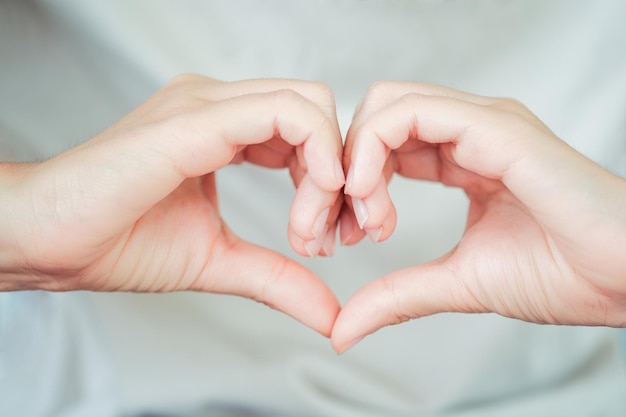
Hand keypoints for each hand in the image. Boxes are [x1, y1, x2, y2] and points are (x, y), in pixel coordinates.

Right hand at [0, 75, 344, 335]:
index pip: (306, 130)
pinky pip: (283, 114)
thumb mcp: (220, 260)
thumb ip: (279, 277)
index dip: (334, 179)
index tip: (332, 236)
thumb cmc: (120, 241)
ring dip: (332, 169)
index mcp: (225, 127)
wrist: (50, 243)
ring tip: (312, 230)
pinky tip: (313, 199)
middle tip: (337, 233)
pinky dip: (317, 153)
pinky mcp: (196, 119)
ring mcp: (206, 104)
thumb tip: (330, 313)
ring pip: (310, 105)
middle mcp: (219, 105)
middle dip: (344, 173)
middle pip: (318, 112)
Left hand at [332, 81, 625, 351]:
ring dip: (354, 158)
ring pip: (386, 105)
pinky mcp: (494, 127)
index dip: (351, 184)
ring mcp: (482, 122)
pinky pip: (409, 113)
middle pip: (376, 118)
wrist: (623, 279)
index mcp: (464, 156)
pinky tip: (370, 196)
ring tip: (362, 214)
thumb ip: (396, 295)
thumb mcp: (455, 282)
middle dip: (341, 167)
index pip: (385, 145)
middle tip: (342, 225)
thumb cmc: (559, 274)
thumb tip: (342, 330)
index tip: (345, 234)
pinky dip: (372, 149)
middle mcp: (469, 130)